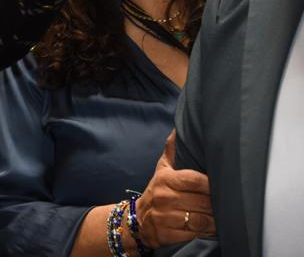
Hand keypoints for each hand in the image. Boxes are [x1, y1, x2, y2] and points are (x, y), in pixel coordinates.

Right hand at [137, 132, 214, 247]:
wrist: (138, 220)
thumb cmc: (158, 191)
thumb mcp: (162, 169)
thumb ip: (172, 150)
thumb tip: (178, 129)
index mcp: (165, 179)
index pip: (196, 180)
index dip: (212, 185)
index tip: (222, 186)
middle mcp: (163, 197)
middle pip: (203, 202)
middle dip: (217, 205)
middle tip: (226, 204)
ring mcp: (165, 217)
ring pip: (202, 220)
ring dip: (215, 221)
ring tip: (221, 218)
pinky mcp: (168, 235)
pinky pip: (196, 235)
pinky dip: (206, 233)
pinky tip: (210, 229)